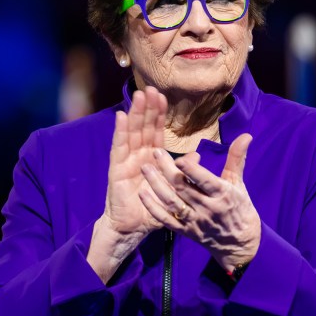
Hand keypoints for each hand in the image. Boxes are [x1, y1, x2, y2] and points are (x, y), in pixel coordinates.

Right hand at [88, 86, 168, 280]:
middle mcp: (139, 156)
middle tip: (151, 88)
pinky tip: (122, 117)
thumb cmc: (153, 209)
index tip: (163, 96)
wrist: (134, 227)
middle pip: (144, 127)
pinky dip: (120, 132)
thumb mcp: (174, 189)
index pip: (156, 131)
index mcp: (153, 159)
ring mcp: (127, 161)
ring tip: (138, 96)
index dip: (159, 114)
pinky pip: (119, 147)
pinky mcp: (117, 169)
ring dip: (135, 114)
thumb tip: (198, 155)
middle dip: (147, 108)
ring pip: (132, 132)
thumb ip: (185, 172)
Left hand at [139, 133, 260, 271]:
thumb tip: (246, 135)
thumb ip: (237, 158)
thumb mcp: (239, 184)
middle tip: (155, 152)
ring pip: (172, 203)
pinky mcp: (185, 231)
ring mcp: (194, 221)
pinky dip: (153, 208)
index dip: (192, 170)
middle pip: (184, 188)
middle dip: (168, 170)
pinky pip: (166, 220)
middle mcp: (207, 208)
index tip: (179, 158)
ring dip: (157, 185)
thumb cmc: (240, 209)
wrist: (239, 244)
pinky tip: (142, 194)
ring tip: (145, 169)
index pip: (205, 181)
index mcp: (222, 195)